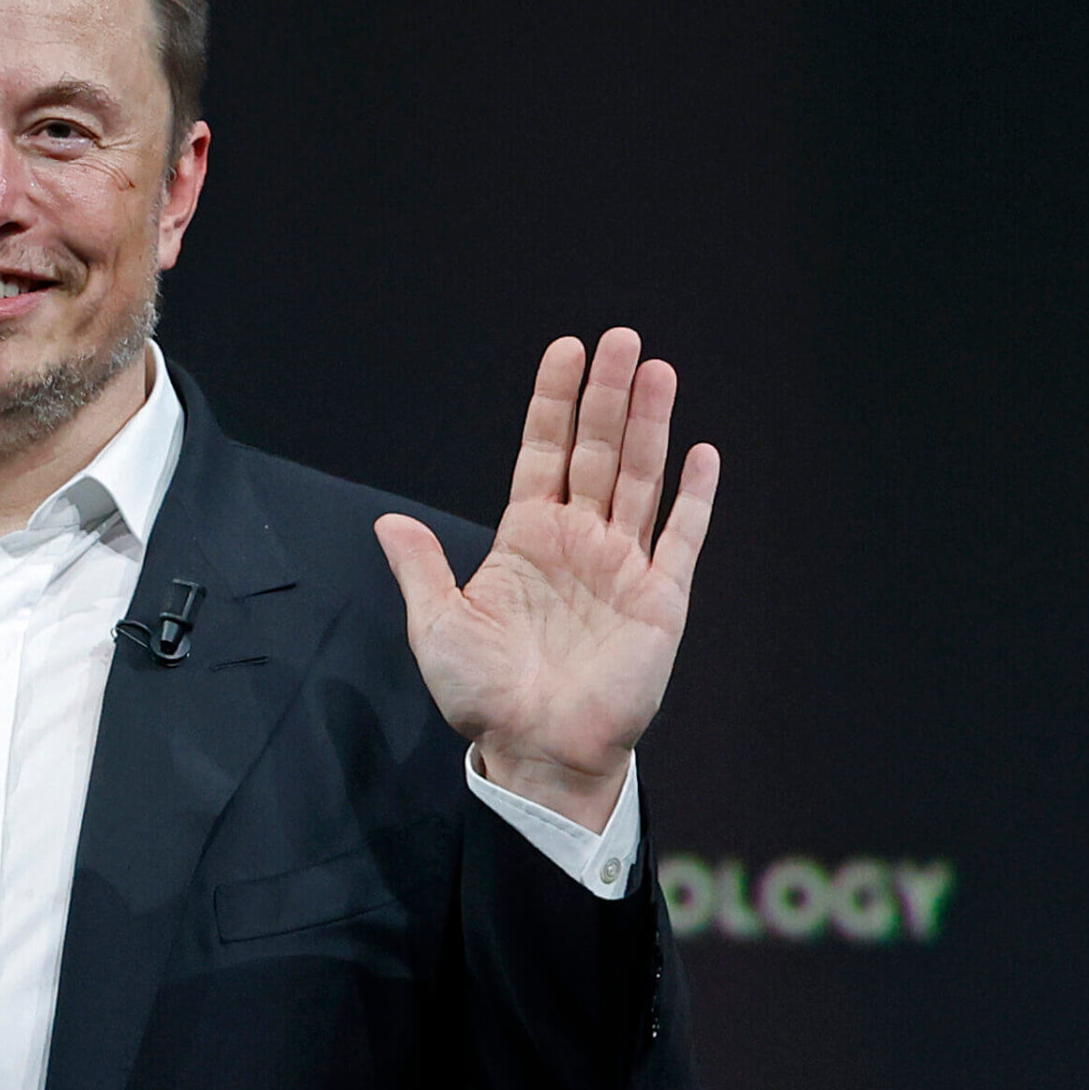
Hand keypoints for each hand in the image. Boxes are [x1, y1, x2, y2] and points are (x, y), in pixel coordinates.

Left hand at [373, 329, 718, 829]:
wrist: (535, 751)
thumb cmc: (484, 696)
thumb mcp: (437, 625)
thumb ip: (421, 567)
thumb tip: (387, 521)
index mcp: (526, 539)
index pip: (543, 452)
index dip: (553, 402)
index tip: (565, 351)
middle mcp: (577, 542)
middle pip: (598, 452)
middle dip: (608, 395)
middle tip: (621, 337)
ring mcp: (622, 567)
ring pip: (641, 480)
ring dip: (652, 425)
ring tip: (659, 369)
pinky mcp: (660, 601)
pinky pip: (681, 539)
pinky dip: (693, 498)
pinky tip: (701, 453)